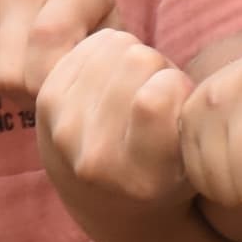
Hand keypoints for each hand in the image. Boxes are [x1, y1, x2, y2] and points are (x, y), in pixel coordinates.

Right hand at [0, 0, 112, 100]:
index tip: (55, 91)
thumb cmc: (69, 11)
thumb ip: (108, 58)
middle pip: (11, 71)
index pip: (49, 44)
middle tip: (36, 85)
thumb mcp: (101, 26)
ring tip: (15, 70)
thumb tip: (105, 89)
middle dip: (24, 92)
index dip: (47, 84)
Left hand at [37, 28, 194, 212]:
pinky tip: (111, 82)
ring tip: (135, 90)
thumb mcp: (195, 157)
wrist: (104, 198)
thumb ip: (194, 122)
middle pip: (138, 60)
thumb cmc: (166, 170)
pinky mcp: (45, 100)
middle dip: (158, 68)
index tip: (178, 104)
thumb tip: (162, 84)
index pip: (155, 99)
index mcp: (142, 178)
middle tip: (156, 97)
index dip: (177, 86)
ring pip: (115, 44)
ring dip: (133, 58)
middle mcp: (94, 158)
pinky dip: (108, 52)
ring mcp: (63, 128)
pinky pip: (91, 43)